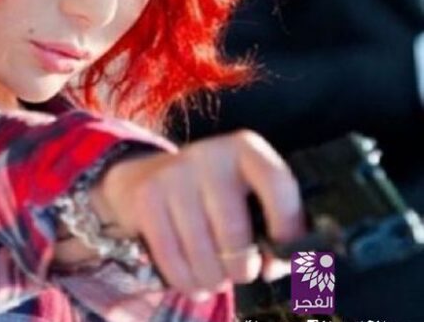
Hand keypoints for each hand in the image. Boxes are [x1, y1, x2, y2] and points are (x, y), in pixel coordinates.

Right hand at [89, 130, 305, 296]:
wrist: (147, 176)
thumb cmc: (214, 197)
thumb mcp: (248, 198)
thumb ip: (275, 233)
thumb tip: (274, 267)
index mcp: (245, 149)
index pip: (277, 185)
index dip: (287, 227)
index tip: (281, 252)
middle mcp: (209, 155)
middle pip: (234, 231)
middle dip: (242, 267)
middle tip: (241, 274)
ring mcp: (174, 175)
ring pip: (201, 250)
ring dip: (213, 279)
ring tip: (216, 280)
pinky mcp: (147, 198)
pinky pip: (170, 256)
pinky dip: (185, 281)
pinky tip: (194, 284)